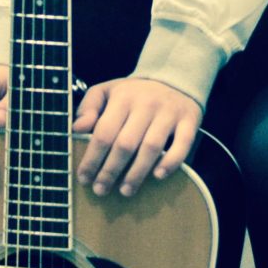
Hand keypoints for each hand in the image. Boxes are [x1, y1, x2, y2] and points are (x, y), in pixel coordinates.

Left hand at [73, 77, 201, 197]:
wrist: (174, 76)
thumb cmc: (134, 93)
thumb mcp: (107, 90)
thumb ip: (88, 107)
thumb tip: (77, 129)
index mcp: (123, 97)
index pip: (104, 132)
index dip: (92, 158)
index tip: (84, 178)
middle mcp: (146, 104)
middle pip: (126, 143)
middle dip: (111, 170)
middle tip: (101, 190)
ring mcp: (169, 113)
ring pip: (151, 147)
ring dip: (137, 173)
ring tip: (125, 190)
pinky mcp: (189, 120)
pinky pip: (183, 144)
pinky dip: (171, 162)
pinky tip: (158, 176)